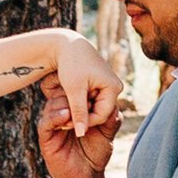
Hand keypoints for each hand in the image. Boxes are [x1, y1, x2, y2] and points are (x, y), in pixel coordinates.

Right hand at [38, 70, 117, 177]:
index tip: (93, 84)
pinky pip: (46, 122)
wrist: (86, 177)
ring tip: (75, 107)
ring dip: (65, 103)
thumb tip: (113, 103)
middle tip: (83, 92)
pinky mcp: (46, 137)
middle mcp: (62, 113)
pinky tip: (66, 116)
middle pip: (61, 93)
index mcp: (75, 109)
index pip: (74, 91)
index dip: (81, 86)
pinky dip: (55, 117)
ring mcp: (53, 125)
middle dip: (72, 91)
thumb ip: (111, 118)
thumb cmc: (96, 153)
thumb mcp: (107, 133)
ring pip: (53, 105)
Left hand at [44, 28, 119, 144]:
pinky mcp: (100, 82)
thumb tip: (81, 134)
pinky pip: (92, 98)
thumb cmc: (71, 63)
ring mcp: (108, 84)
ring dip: (80, 107)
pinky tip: (68, 98)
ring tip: (64, 105)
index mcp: (113, 87)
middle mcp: (115, 86)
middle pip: (99, 111)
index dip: (84, 122)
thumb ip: (78, 112)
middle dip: (82, 114)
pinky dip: (80, 100)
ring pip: (94, 105)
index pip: (101, 115)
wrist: (67, 43)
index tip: (66, 123)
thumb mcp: (74, 90)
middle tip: (63, 117)